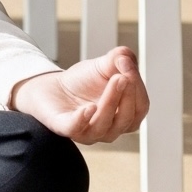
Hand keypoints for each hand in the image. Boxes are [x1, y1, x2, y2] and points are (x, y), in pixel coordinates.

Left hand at [8, 46, 147, 143]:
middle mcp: (110, 129)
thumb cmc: (83, 81)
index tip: (128, 65)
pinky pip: (76, 129)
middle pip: (125, 119)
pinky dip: (83, 119)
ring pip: (104, 125)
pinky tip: (89, 107)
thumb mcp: (104, 65)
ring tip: (113, 79)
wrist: (52, 86)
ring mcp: (88, 132)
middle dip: (126, 96)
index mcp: (124, 116)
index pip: (140, 108)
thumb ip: (119, 58)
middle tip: (122, 75)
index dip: (138, 89)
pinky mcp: (65, 128)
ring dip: (110, 102)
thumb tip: (126, 59)